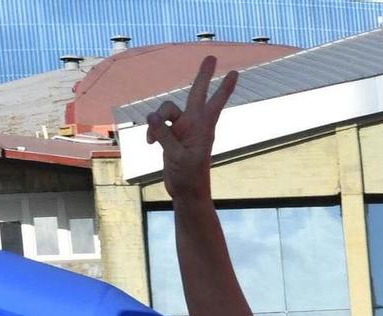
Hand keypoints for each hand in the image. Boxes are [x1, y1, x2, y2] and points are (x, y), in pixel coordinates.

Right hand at [145, 56, 238, 202]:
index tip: (235, 73)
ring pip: (166, 109)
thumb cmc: (189, 177)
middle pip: (197, 92)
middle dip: (203, 74)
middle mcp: (193, 124)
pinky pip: (156, 124)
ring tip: (152, 139)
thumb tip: (152, 117)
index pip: (214, 102)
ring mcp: (182, 128)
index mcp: (203, 128)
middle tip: (212, 55)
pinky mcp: (171, 135)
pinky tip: (148, 143)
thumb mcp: (176, 157)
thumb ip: (164, 135)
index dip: (223, 88)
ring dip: (156, 120)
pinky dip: (150, 131)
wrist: (186, 193)